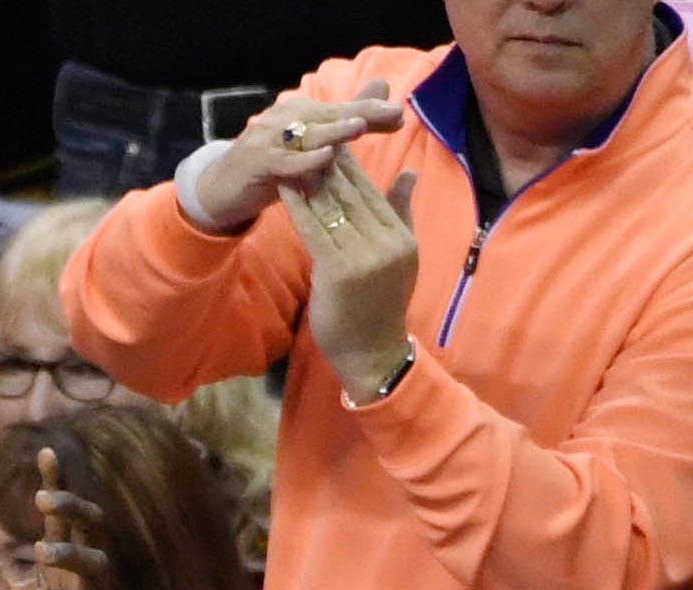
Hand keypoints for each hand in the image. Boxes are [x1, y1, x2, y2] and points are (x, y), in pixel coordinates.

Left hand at [0, 445, 106, 589]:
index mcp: (57, 568)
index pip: (62, 518)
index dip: (57, 485)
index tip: (46, 453)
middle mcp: (78, 583)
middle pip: (90, 532)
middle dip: (73, 509)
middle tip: (46, 497)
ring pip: (96, 569)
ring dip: (71, 555)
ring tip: (43, 551)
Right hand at [182, 89, 407, 232]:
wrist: (223, 191)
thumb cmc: (273, 169)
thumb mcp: (309, 147)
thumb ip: (344, 119)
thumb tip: (381, 89)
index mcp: (302, 114)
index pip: (342, 110)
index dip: (370, 111)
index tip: (400, 115)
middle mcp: (286, 119)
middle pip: (329, 115)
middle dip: (360, 114)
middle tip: (391, 114)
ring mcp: (269, 139)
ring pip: (307, 134)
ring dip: (333, 130)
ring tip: (360, 127)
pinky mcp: (257, 162)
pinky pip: (284, 161)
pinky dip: (304, 161)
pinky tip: (324, 159)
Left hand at [294, 149, 420, 401]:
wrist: (373, 355)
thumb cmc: (382, 308)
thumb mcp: (402, 257)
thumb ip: (401, 212)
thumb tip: (409, 172)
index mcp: (400, 236)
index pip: (371, 189)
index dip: (348, 161)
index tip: (330, 134)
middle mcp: (385, 242)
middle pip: (351, 191)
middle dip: (327, 159)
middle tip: (304, 130)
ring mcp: (363, 256)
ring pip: (331, 205)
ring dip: (309, 174)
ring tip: (290, 148)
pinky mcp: (337, 271)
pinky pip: (313, 228)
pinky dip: (297, 204)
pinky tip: (283, 184)